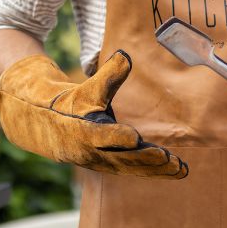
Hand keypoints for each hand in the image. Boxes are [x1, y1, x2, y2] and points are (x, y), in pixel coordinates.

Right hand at [0, 50, 187, 177]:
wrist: (46, 129)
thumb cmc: (69, 104)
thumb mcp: (85, 89)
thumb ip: (107, 76)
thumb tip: (125, 56)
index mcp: (82, 132)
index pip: (100, 136)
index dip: (117, 137)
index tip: (135, 137)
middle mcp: (91, 151)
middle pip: (121, 158)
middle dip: (146, 160)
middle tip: (170, 159)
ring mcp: (100, 162)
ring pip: (130, 168)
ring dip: (156, 170)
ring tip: (181, 169)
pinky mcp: (109, 166)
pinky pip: (132, 171)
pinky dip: (152, 171)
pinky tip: (173, 170)